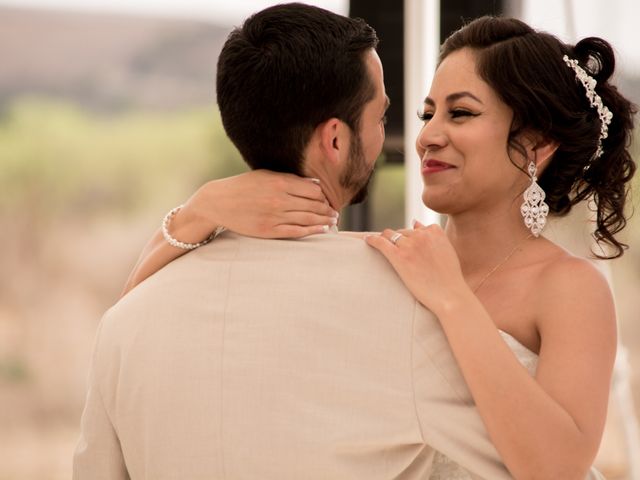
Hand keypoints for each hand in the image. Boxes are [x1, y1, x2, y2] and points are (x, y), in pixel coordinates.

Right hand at [185, 170, 337, 238]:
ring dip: (324, 221)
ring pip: (308, 219)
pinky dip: (313, 231)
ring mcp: (275, 216)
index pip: (313, 190)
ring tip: (333, 221)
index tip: (328, 199)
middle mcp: (280, 200)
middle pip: (314, 205)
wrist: (218, 202)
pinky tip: (322, 230)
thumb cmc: (243, 186)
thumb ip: (289, 179)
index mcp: (280, 182)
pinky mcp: (268, 230)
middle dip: (327, 209)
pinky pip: (297, 232)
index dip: (324, 195)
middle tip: (335, 213)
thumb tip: (313, 183)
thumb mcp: (265, 175)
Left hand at [364, 221, 468, 314]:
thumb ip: (433, 237)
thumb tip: (415, 222)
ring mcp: (410, 244)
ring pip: (391, 234)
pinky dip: (372, 240)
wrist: (450, 295)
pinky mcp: (399, 256)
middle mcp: (422, 234)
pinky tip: (367, 240)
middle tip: (394, 251)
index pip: (416, 228)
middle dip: (398, 240)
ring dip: (386, 239)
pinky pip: (381, 242)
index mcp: (435, 231)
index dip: (410, 238)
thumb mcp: (446, 251)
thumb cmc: (449, 279)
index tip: (406, 246)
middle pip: (402, 232)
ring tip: (379, 244)